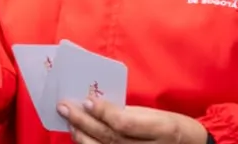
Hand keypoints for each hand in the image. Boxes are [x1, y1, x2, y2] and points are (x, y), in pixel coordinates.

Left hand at [59, 98, 207, 143]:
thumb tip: (97, 106)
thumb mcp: (157, 115)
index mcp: (159, 129)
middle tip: (64, 106)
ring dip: (82, 136)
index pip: (124, 123)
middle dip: (83, 121)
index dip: (104, 113)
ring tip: (69, 122)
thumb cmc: (174, 128)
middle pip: (109, 136)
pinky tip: (79, 137)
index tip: (87, 100)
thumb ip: (129, 112)